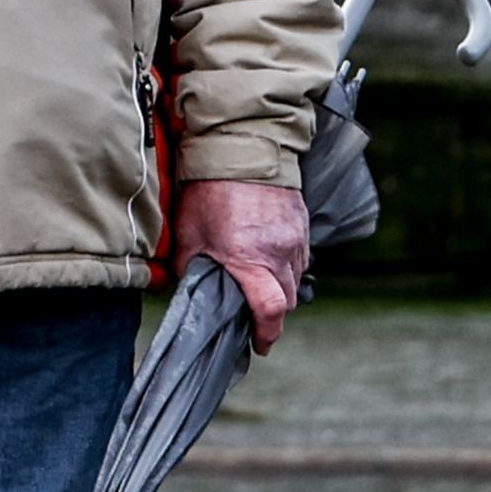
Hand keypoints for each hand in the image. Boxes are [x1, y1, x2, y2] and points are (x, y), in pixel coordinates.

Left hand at [179, 177, 307, 352]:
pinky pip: (300, 256)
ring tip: (258, 286)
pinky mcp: (302, 222)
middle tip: (252, 315)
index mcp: (251, 259)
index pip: (271, 310)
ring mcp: (295, 237)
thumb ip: (190, 268)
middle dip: (271, 313)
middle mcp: (280, 251)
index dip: (266, 333)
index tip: (259, 345)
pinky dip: (287, 265)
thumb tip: (190, 289)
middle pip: (287, 300)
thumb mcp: (188, 234)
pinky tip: (267, 259)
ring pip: (296, 278)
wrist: (241, 146)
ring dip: (280, 288)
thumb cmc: (208, 190)